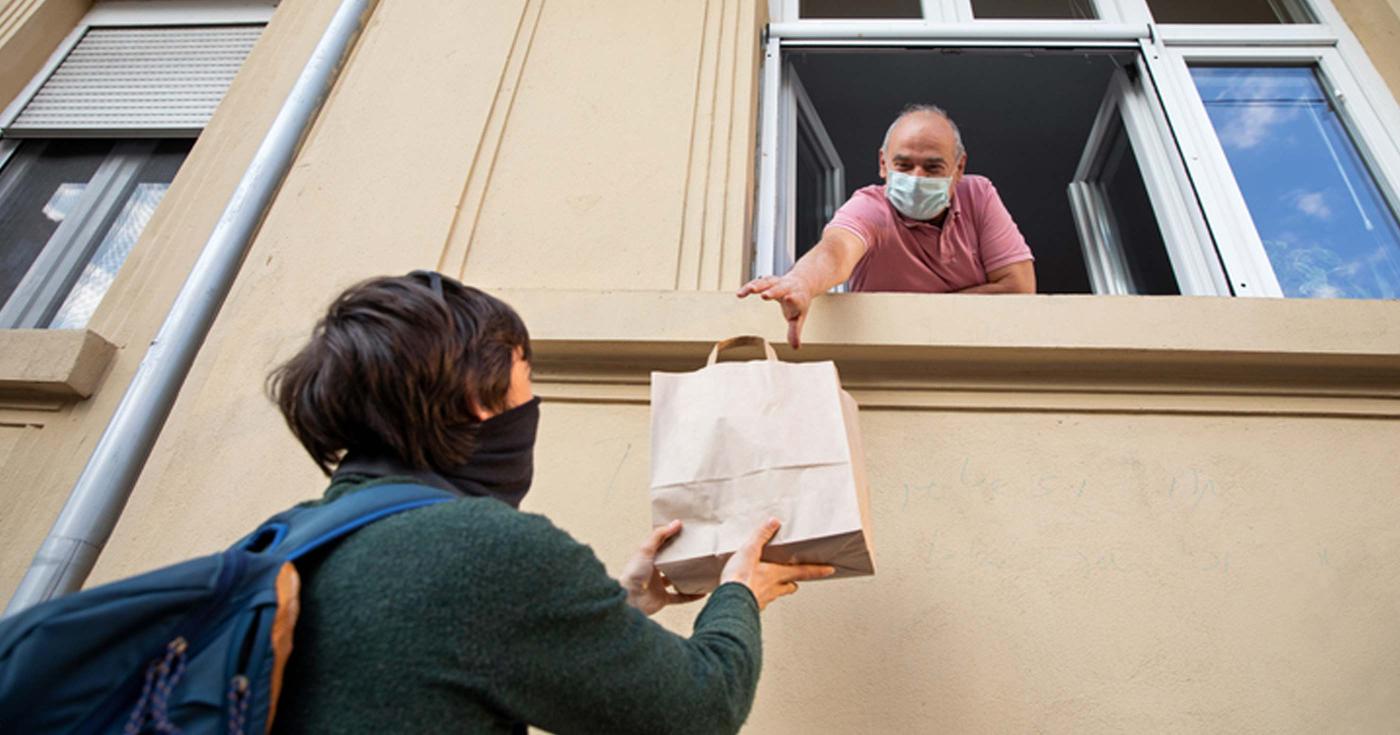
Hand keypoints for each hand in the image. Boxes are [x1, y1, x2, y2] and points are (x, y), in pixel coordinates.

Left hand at [620, 520, 703, 615]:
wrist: (629, 599)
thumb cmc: (633, 574)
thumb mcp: (645, 549)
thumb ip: (659, 535)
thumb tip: (675, 523)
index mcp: (647, 557)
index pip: (661, 545)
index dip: (671, 538)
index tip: (685, 532)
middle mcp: (652, 571)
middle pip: (670, 562)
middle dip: (681, 558)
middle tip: (696, 551)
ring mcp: (658, 585)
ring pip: (675, 579)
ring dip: (687, 577)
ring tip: (701, 571)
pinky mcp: (662, 598)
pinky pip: (680, 597)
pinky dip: (690, 595)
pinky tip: (702, 592)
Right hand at [720, 518, 834, 610]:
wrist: (728, 603)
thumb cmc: (739, 580)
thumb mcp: (749, 551)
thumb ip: (761, 536)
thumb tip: (773, 522)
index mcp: (777, 574)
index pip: (803, 571)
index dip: (818, 570)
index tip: (829, 570)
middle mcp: (773, 589)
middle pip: (790, 586)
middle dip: (793, 582)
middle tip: (795, 579)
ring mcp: (763, 600)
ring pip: (776, 595)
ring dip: (776, 590)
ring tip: (771, 585)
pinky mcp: (751, 608)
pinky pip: (759, 602)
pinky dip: (758, 598)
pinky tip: (751, 594)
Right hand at [736, 275, 812, 349]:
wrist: (801, 284)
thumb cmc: (798, 303)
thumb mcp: (798, 317)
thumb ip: (794, 331)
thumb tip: (795, 347)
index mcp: (797, 297)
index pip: (796, 298)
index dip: (793, 299)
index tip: (789, 298)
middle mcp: (787, 288)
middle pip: (780, 288)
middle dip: (773, 291)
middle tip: (765, 296)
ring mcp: (777, 283)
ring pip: (767, 282)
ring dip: (758, 285)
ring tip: (750, 290)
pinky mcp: (767, 281)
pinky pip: (757, 282)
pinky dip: (748, 287)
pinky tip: (739, 294)